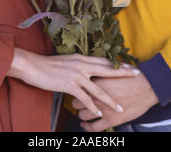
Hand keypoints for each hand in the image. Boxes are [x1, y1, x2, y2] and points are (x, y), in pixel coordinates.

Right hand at [7, 49, 140, 116]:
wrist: (33, 66)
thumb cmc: (48, 65)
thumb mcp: (67, 61)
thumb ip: (78, 65)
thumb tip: (86, 68)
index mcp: (82, 58)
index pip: (104, 61)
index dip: (117, 63)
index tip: (130, 65)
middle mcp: (82, 65)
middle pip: (107, 69)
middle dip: (123, 73)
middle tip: (137, 75)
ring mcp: (77, 75)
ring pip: (99, 89)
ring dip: (110, 100)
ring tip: (120, 108)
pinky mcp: (69, 85)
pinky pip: (85, 98)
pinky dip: (93, 107)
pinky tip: (100, 113)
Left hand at [72, 72, 158, 131]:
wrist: (148, 87)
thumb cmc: (134, 77)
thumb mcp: (115, 70)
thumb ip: (104, 70)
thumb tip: (100, 67)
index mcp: (96, 82)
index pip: (78, 87)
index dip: (77, 89)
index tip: (78, 89)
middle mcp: (96, 96)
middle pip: (76, 101)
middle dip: (78, 102)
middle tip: (80, 102)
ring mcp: (103, 108)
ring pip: (82, 115)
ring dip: (82, 114)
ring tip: (83, 113)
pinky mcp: (111, 120)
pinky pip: (93, 127)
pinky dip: (87, 127)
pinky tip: (85, 125)